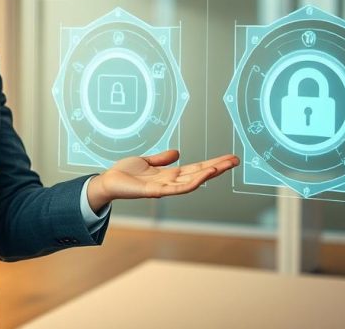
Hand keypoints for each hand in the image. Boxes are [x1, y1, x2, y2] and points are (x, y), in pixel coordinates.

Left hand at [86, 150, 239, 212]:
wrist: (108, 181)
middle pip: (199, 174)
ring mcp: (164, 188)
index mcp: (169, 174)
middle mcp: (170, 182)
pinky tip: (203, 175)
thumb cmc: (125, 173)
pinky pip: (177, 188)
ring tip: (224, 166)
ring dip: (209, 174)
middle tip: (236, 160)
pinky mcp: (155, 191)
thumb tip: (177, 152)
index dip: (212, 163)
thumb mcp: (147, 161)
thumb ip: (162, 158)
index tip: (229, 157)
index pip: (196, 168)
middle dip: (218, 167)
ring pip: (192, 182)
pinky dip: (192, 182)